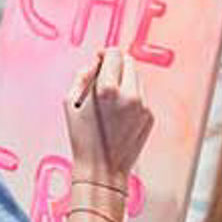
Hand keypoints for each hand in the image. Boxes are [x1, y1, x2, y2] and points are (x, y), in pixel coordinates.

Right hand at [64, 49, 153, 186]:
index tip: (99, 58)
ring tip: (109, 97)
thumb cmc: (82, 136)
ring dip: (124, 79)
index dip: (104, 53)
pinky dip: (130, 96)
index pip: (114, 54)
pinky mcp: (150, 116)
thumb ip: (83, 75)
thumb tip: (97, 61)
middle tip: (104, 74)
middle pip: (129, 61)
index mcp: (108, 88)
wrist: (102, 168)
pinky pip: (141, 96)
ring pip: (137, 78)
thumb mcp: (70, 101)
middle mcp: (130, 95)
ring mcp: (143, 106)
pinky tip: (118, 112)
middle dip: (116, 63)